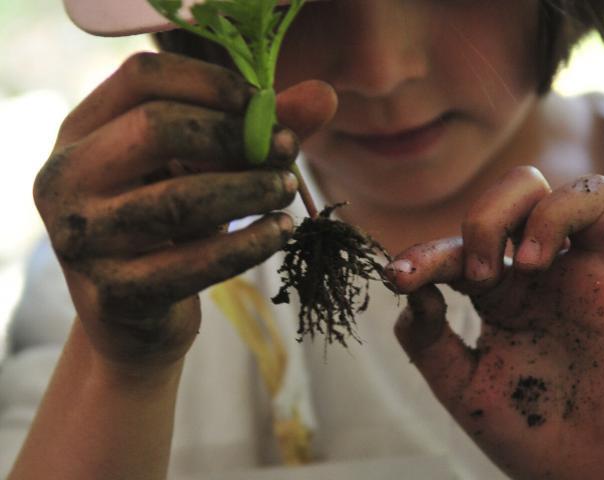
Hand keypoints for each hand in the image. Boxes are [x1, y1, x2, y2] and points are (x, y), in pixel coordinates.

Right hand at [34, 52, 336, 373]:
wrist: (134, 319)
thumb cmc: (169, 230)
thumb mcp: (198, 171)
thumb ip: (254, 131)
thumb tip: (324, 95)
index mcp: (80, 132)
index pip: (141, 77)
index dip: (211, 82)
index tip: (262, 105)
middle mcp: (64, 179)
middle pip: (155, 128)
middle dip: (235, 137)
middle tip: (287, 152)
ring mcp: (81, 239)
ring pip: (177, 199)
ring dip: (248, 189)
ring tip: (288, 189)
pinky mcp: (112, 294)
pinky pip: (190, 265)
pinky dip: (247, 245)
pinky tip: (281, 232)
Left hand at [387, 167, 603, 478]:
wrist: (582, 478)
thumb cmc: (525, 431)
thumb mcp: (462, 388)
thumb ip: (429, 341)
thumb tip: (411, 291)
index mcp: (500, 290)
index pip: (459, 247)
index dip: (424, 254)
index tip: (398, 276)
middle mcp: (546, 275)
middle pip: (523, 190)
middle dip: (490, 215)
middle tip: (480, 276)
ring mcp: (595, 282)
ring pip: (586, 195)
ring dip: (550, 214)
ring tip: (528, 264)